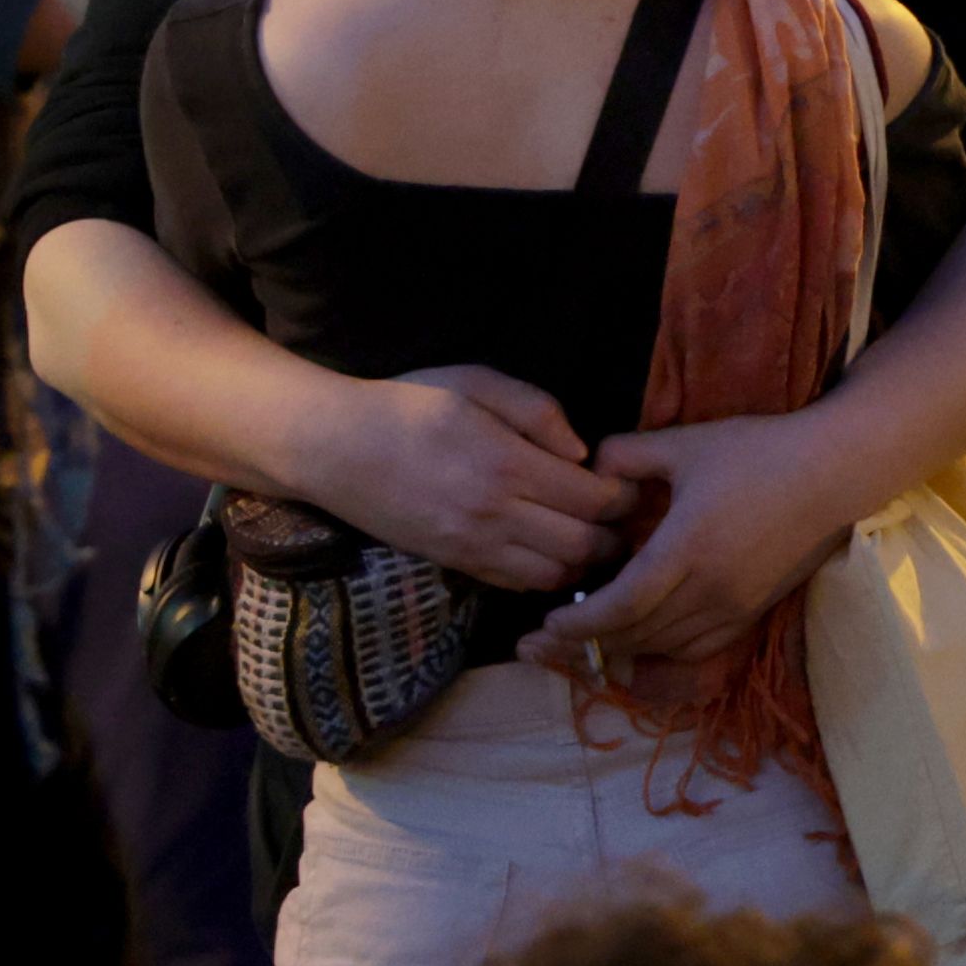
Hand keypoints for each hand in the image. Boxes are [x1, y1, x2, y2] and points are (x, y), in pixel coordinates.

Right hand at [309, 365, 634, 590]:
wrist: (334, 447)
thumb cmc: (410, 403)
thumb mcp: (478, 381)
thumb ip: (539, 411)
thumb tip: (582, 453)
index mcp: (506, 463)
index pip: (592, 499)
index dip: (623, 496)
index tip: (630, 484)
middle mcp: (493, 514)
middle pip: (581, 546)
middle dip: (612, 536)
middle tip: (619, 518)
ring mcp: (470, 546)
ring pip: (551, 576)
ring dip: (580, 561)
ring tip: (588, 535)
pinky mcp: (452, 563)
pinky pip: (514, 585)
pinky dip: (543, 575)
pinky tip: (548, 548)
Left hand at [522, 411, 862, 679]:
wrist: (833, 472)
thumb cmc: (760, 452)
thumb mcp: (688, 443)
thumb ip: (631, 454)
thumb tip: (591, 469)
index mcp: (686, 549)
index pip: (619, 606)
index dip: (578, 623)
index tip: (546, 623)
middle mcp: (709, 589)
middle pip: (635, 635)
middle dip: (586, 643)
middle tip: (546, 642)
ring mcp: (733, 606)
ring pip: (663, 647)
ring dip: (622, 647)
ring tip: (588, 638)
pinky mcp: (751, 612)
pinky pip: (695, 647)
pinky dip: (661, 649)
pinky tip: (643, 636)